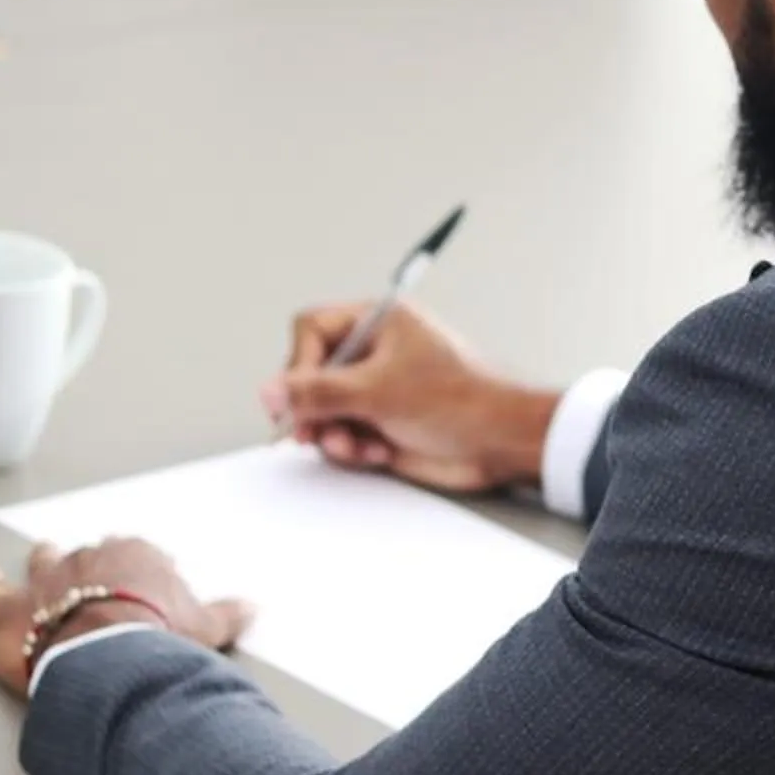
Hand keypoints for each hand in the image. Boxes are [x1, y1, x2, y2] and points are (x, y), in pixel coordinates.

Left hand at [0, 538, 252, 701]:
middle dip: (92, 567)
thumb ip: (226, 614)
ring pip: (43, 564)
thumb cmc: (160, 639)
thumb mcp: (205, 629)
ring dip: (43, 564)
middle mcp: (87, 559)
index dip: (142, 574)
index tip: (147, 590)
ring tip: (41, 558)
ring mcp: (45, 581)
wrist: (108, 659)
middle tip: (95, 578)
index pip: (139, 557)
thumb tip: (252, 606)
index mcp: (135, 556)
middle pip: (90, 557)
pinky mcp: (8, 609)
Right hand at [263, 301, 557, 494]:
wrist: (502, 442)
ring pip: (323, 409)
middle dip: (313, 406)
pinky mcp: (381, 424)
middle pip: (310, 373)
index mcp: (379, 323)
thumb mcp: (378, 390)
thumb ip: (318, 391)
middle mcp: (374, 353)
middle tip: (312, 429)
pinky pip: (342, 435)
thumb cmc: (462, 400)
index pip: (311, 329)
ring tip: (355, 444)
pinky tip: (376, 452)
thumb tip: (271, 391)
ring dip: (333, 433)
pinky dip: (351, 448)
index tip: (297, 394)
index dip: (297, 362)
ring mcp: (376, 390)